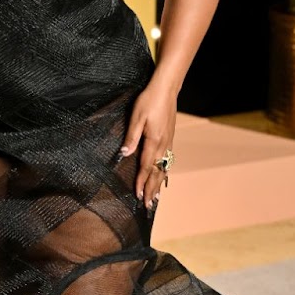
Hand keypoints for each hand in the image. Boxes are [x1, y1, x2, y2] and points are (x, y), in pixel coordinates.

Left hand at [120, 77, 176, 207]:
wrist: (166, 89)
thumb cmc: (149, 100)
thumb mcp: (136, 116)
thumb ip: (132, 136)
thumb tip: (124, 154)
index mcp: (154, 141)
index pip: (146, 166)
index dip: (141, 182)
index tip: (138, 196)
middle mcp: (164, 144)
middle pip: (157, 172)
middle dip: (152, 189)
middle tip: (148, 206)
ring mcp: (169, 142)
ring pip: (164, 168)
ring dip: (159, 184)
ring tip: (156, 198)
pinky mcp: (170, 138)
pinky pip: (168, 161)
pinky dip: (164, 173)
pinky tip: (163, 178)